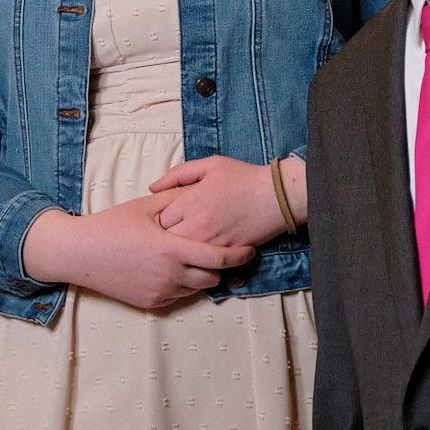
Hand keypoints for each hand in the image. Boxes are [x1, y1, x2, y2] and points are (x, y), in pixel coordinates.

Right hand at [22, 194, 255, 310]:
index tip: (249, 251)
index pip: (218, 258)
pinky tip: (171, 268)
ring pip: (197, 289)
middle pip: (213, 278)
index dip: (239, 256)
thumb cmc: (112, 225)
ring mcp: (160, 292)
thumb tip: (202, 193)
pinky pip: (179, 296)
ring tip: (191, 259)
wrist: (80, 254)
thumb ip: (178, 201)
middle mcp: (170, 276)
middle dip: (219, 266)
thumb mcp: (146, 207)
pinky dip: (182, 284)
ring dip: (200, 276)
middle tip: (218, 251)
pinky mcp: (151, 304)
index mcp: (171, 250)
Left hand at [149, 156, 289, 248]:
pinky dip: (200, 262)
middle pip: (166, 242)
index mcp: (189, 201)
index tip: (163, 221)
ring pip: (183, 257)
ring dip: (180, 253)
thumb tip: (153, 187)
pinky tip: (200, 256)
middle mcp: (197, 224)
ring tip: (182, 248)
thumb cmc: (243, 178)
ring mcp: (211, 242)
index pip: (158, 220)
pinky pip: (204, 264)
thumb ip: (178, 174)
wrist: (276, 196)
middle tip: (169, 237)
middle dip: (164, 241)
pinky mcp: (225, 254)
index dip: (158, 222)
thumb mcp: (209, 165)